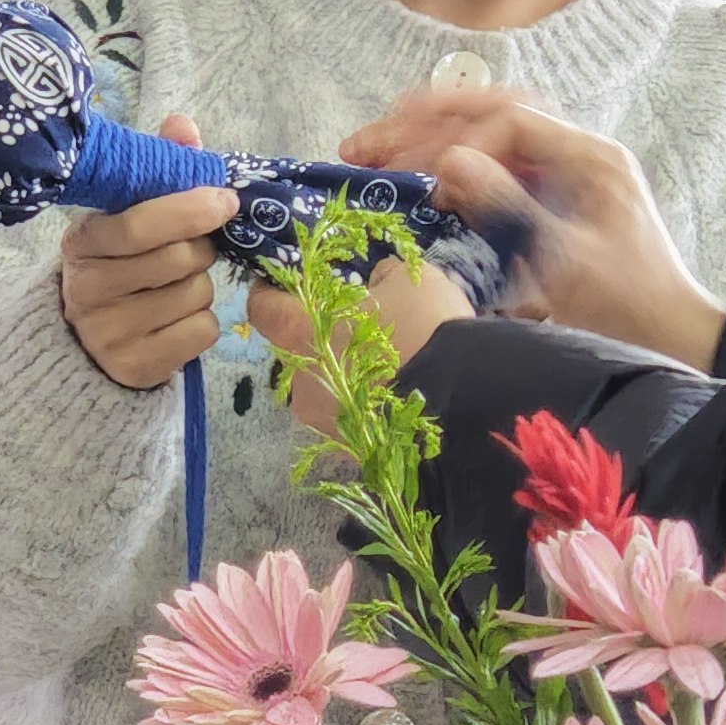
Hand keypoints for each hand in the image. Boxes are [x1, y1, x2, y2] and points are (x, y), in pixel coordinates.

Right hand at [59, 114, 236, 389]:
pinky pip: (202, 332)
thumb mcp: (131, 215)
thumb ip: (160, 169)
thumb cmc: (124, 264)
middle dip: (201, 252)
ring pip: (195, 296)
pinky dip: (203, 325)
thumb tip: (182, 125)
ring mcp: (107, 333)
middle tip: (192, 254)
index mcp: (83, 242)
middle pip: (179, 260)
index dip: (189, 210)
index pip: (139, 225)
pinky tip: (177, 322)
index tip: (226, 200)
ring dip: (202, 289)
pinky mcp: (134, 367)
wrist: (94, 342)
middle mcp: (87, 289)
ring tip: (176, 290)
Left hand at [244, 254, 474, 435]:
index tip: (287, 283)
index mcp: (300, 332)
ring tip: (383, 366)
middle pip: (295, 350)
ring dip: (343, 374)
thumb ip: (380, 277)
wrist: (464, 401)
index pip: (261, 307)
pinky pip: (349, 416)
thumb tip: (377, 284)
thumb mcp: (408, 280)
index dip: (270, 292)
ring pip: (322, 387)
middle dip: (320, 337)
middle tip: (356, 326)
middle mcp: (299, 379)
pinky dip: (364, 404)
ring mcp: (321, 419)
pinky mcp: (349, 447)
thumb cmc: (424, 328)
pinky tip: (395, 393)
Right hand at [341, 88, 725, 372]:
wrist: (672, 337)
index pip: (509, 119)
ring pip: (492, 131)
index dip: (453, 137)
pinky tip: (421, 175)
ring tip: (380, 146)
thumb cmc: (626, 305)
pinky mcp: (558, 196)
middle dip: (426, 121)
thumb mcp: (562, 261)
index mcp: (590, 157)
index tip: (413, 171)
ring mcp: (569, 171)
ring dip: (434, 134)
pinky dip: (456, 162)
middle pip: (493, 110)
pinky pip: (500, 162)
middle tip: (366, 142)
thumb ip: (506, 208)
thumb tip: (447, 162)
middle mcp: (580, 152)